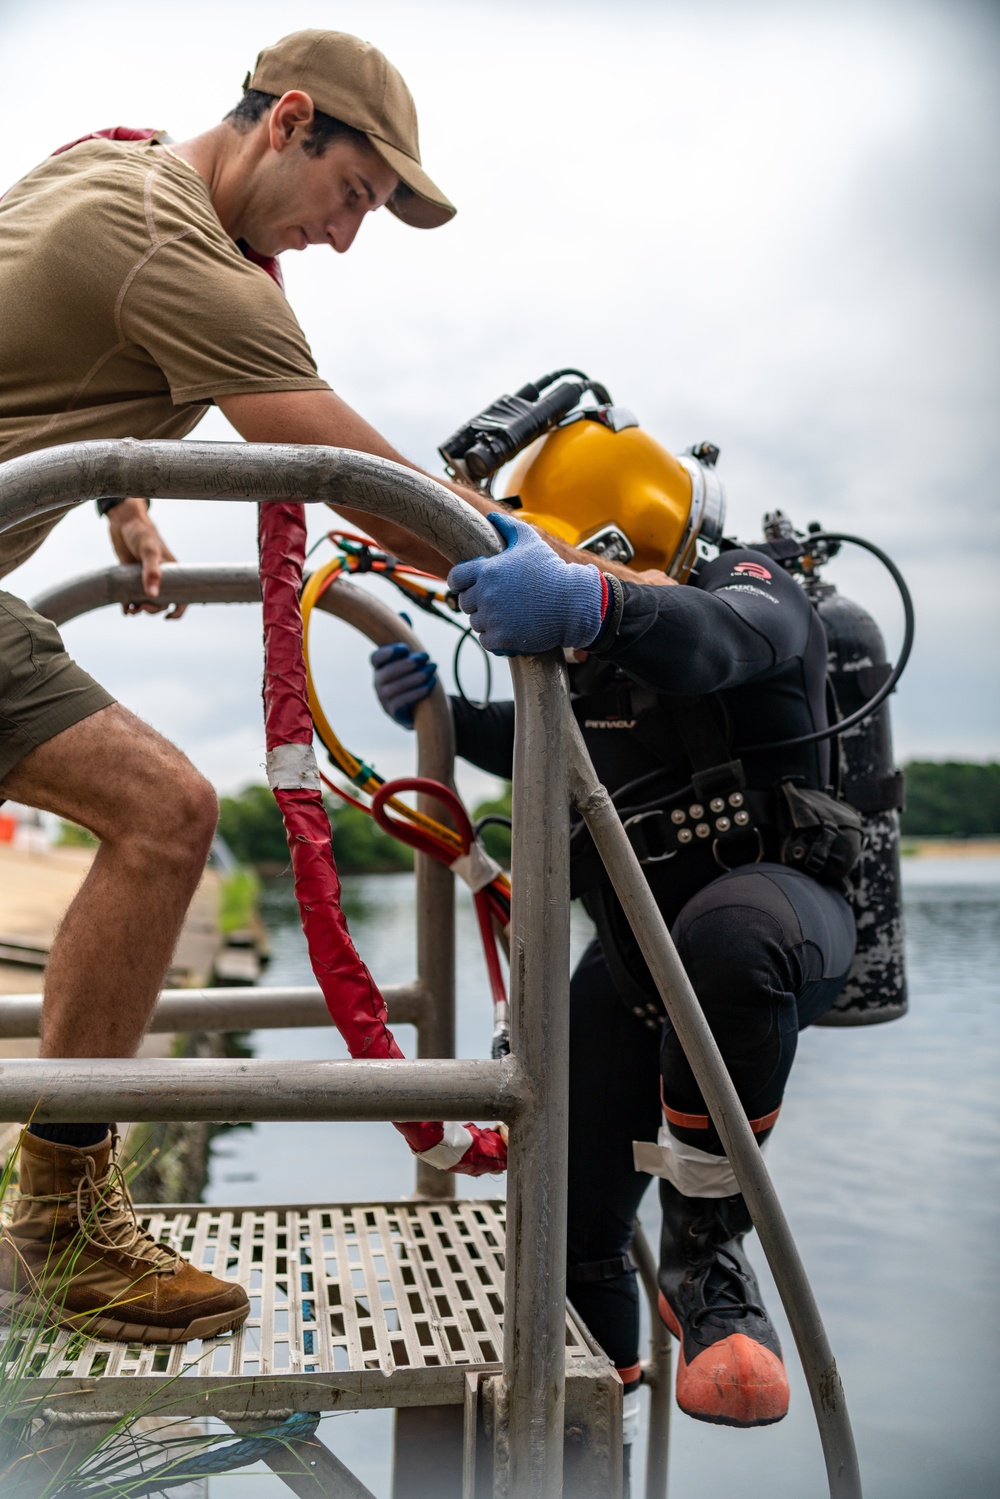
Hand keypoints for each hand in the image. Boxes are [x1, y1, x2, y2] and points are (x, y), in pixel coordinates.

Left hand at [107, 498, 184, 618]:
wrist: (124, 523)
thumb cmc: (142, 534)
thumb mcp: (149, 551)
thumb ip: (151, 572)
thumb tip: (153, 595)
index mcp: (172, 572)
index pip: (182, 596)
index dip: (178, 610)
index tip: (168, 617)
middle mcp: (161, 578)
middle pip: (162, 602)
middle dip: (153, 609)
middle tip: (143, 608)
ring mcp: (145, 579)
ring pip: (147, 602)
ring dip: (140, 609)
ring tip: (131, 610)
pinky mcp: (131, 578)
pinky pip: (132, 597)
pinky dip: (128, 605)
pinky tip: (124, 608)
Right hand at [371, 643, 437, 726]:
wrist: (420, 706)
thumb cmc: (413, 676)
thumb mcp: (410, 656)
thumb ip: (406, 637)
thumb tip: (406, 615)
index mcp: (379, 667)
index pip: (376, 658)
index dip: (388, 653)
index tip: (405, 648)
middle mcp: (378, 683)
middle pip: (387, 673)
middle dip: (408, 663)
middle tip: (426, 656)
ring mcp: (384, 699)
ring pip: (397, 687)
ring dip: (417, 677)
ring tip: (432, 669)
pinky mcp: (394, 712)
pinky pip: (403, 701)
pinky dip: (418, 691)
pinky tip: (430, 683)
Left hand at [447, 513, 604, 655]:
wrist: (573, 602)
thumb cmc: (551, 570)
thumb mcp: (530, 541)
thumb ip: (508, 526)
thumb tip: (491, 516)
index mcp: (486, 571)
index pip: (456, 579)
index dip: (461, 583)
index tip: (470, 586)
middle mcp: (485, 594)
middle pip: (465, 602)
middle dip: (478, 602)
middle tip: (497, 601)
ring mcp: (493, 618)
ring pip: (476, 623)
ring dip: (488, 621)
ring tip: (507, 615)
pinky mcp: (502, 638)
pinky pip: (486, 641)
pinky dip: (495, 638)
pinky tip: (509, 631)